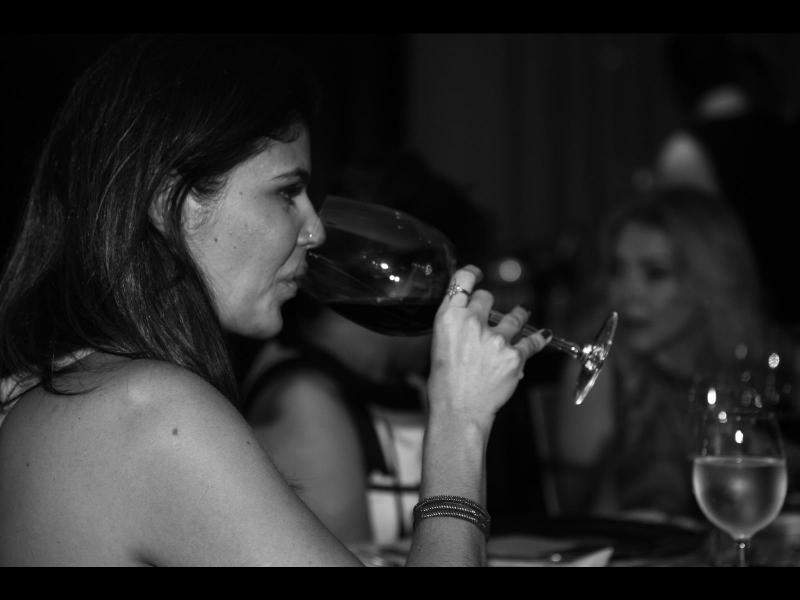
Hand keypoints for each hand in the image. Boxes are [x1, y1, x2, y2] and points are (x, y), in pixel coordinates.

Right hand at [426, 265, 550, 430]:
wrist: (459, 410)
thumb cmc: (444, 383)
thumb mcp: (439, 345)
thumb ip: (455, 326)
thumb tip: (469, 317)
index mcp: (448, 318)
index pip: (461, 281)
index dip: (471, 274)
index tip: (477, 274)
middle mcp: (472, 323)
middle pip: (487, 297)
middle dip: (489, 305)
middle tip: (492, 313)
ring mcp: (496, 339)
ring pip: (514, 316)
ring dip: (517, 315)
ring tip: (522, 313)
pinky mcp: (514, 355)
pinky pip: (532, 341)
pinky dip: (538, 338)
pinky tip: (543, 335)